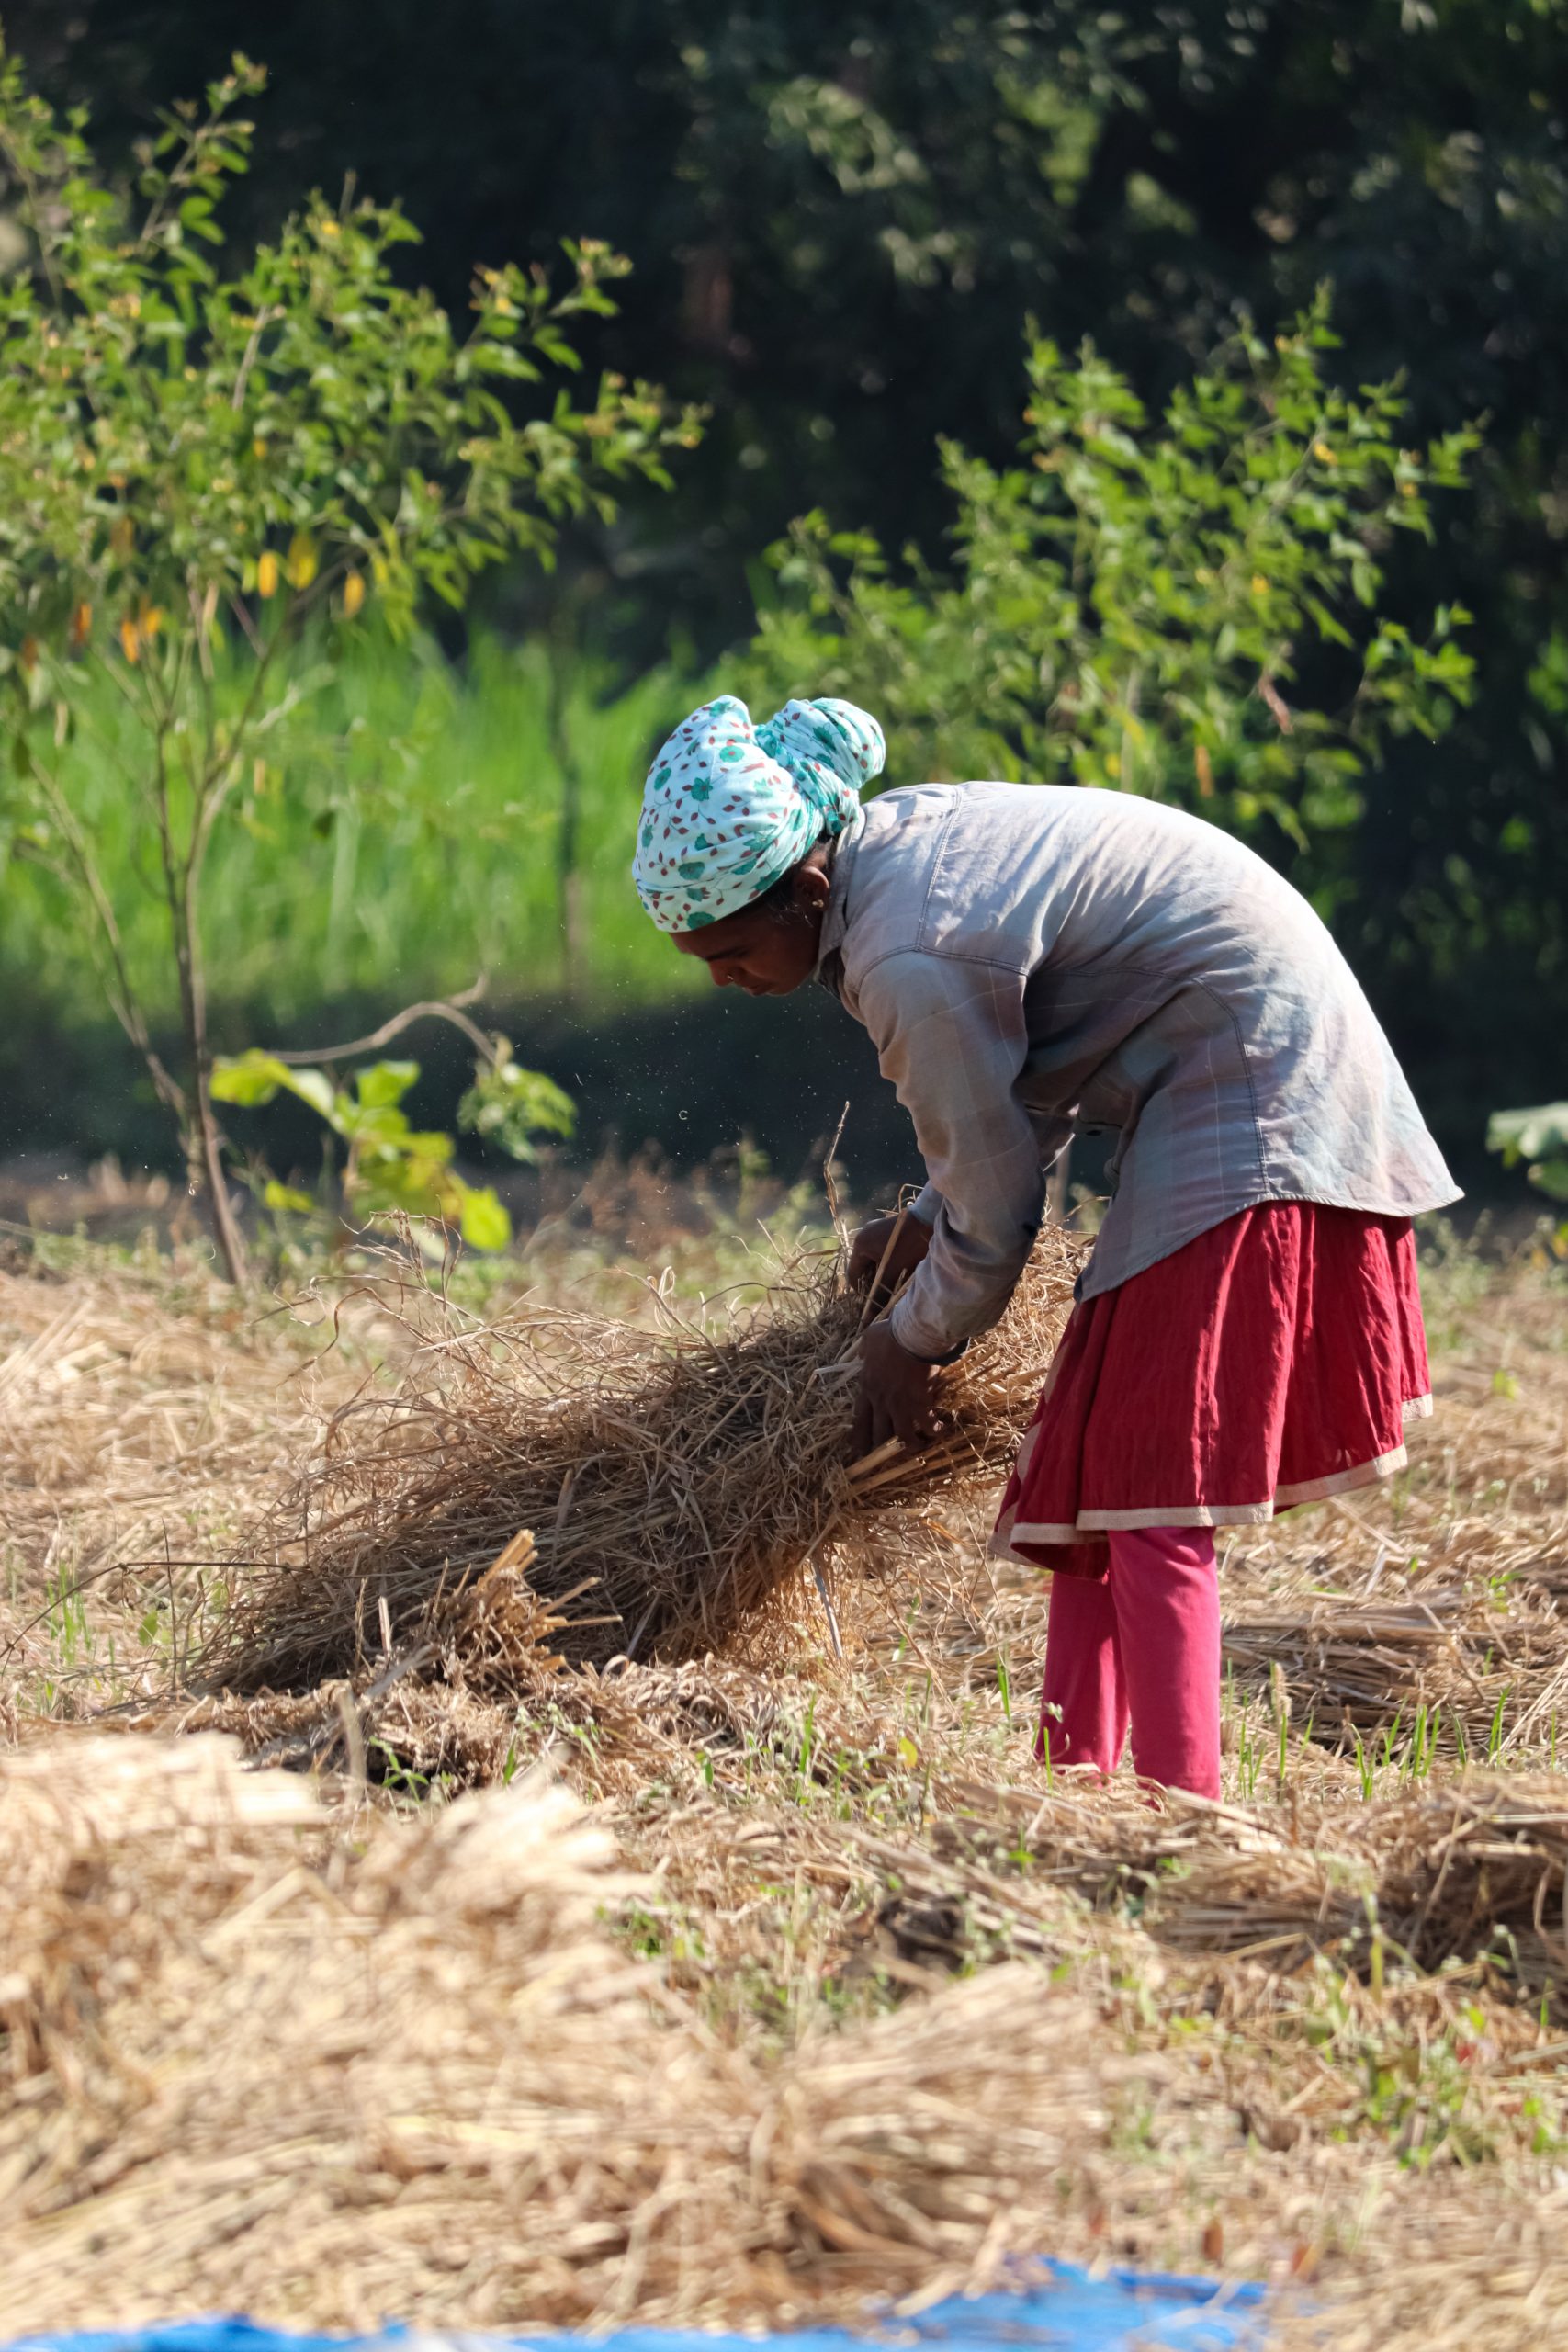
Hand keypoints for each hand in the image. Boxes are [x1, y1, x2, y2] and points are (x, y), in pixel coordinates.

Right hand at [847, 1210, 931, 1302]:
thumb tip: (868, 1318)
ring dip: (881, 1274)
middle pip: (863, 1268)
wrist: (930, 1219)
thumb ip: (880, 1293)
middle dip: (873, 1283)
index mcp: (860, 1244)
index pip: (853, 1275)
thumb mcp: (893, 1271)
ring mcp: (875, 1231)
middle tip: (886, 1294)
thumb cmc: (909, 1245)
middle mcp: (863, 1236)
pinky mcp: (887, 1230)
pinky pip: (881, 1252)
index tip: (874, 1302)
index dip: (862, 1292)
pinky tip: (900, 1269)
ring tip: (895, 1283)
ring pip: (873, 1260)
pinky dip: (887, 1263)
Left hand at [851, 1318, 944, 1457]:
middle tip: (889, 1454)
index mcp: (867, 1386)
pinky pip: (926, 1425)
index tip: (859, 1449)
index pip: (859, 1418)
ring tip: (918, 1447)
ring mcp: (900, 1404)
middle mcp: (881, 1401)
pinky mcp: (920, 1403)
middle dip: (883, 1446)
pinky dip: (933, 1430)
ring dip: (911, 1444)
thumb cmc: (892, 1334)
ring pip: (903, 1436)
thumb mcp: (869, 1339)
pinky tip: (939, 1430)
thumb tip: (862, 1352)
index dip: (859, 1436)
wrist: (913, 1335)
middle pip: (879, 1433)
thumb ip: (865, 1350)